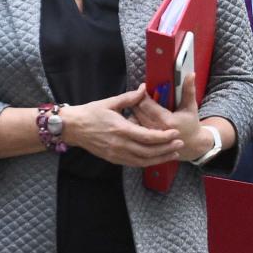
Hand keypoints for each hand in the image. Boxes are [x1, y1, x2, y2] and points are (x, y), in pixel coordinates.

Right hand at [61, 85, 181, 165]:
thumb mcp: (111, 102)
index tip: (175, 134)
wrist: (73, 128)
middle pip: (148, 152)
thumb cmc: (91, 113)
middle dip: (166, 149)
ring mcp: (116, 154)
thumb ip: (130, 97)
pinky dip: (147, 162)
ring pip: (142, 161)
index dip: (163, 137)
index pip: (147, 136)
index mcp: (121, 129)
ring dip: (159, 158)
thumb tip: (144, 88)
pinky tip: (156, 159)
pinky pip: (133, 163)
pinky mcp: (113, 159)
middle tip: (180, 144)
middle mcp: (120, 144)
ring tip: (173, 154)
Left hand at [132, 72, 210, 161]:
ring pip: (132, 118)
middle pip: (136, 110)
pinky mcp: (144, 141)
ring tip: (140, 105)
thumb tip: (191, 74)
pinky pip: (134, 127)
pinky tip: (140, 116)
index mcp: (166, 120)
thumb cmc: (190, 124)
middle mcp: (155, 130)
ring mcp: (148, 137)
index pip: (145, 104)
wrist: (190, 145)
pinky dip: (134, 120)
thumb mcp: (191, 106)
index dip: (143, 94)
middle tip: (140, 94)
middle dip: (136, 100)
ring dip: (134, 110)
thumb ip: (188, 90)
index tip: (144, 87)